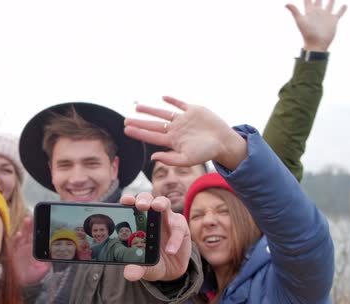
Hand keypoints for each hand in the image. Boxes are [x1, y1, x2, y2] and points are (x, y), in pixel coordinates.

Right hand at [12, 216, 50, 284]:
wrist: (19, 285)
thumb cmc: (29, 276)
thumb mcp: (43, 269)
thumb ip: (48, 261)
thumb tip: (55, 254)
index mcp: (33, 248)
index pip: (36, 235)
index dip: (39, 227)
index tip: (42, 219)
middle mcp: (26, 246)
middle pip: (30, 233)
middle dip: (32, 224)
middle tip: (35, 216)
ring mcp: (18, 249)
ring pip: (22, 236)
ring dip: (25, 228)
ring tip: (27, 220)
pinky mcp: (11, 253)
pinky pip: (13, 245)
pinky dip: (16, 239)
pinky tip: (18, 234)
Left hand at [120, 192, 191, 281]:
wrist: (171, 270)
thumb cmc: (152, 261)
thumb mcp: (143, 268)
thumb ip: (137, 269)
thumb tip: (129, 274)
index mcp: (137, 221)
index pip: (131, 205)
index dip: (128, 200)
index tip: (124, 201)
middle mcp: (151, 215)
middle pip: (147, 199)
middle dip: (143, 199)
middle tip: (141, 205)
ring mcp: (166, 218)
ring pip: (164, 203)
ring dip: (160, 204)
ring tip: (157, 208)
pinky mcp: (180, 226)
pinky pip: (178, 227)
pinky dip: (174, 238)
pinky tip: (170, 250)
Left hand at [124, 96, 246, 169]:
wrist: (224, 142)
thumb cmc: (206, 153)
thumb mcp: (187, 159)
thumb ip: (170, 159)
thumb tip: (152, 157)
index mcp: (173, 141)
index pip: (151, 136)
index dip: (138, 132)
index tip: (126, 129)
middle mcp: (176, 130)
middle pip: (153, 125)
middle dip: (139, 123)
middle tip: (125, 120)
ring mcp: (184, 120)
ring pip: (163, 113)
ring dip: (150, 110)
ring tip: (137, 107)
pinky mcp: (194, 110)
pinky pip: (180, 104)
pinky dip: (172, 100)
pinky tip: (163, 97)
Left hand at [286, 0, 346, 51]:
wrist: (316, 44)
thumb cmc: (307, 34)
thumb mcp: (300, 21)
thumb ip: (294, 11)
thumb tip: (286, 4)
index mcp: (310, 11)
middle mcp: (318, 12)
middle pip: (319, 0)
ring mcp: (326, 16)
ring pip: (330, 5)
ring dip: (331, 0)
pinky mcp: (333, 21)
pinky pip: (339, 13)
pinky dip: (342, 9)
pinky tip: (344, 5)